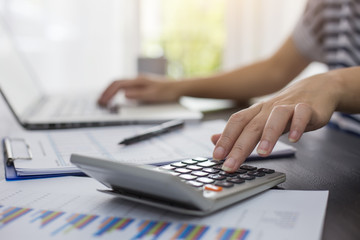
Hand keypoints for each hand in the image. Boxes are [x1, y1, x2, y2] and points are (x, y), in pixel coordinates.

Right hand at [98, 75, 180, 105]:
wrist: (179, 88)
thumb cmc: (168, 91)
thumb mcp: (153, 94)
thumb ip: (138, 94)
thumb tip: (124, 94)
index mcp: (138, 80)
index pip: (118, 85)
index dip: (108, 93)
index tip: (102, 101)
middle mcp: (137, 80)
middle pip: (116, 83)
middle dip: (106, 92)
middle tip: (99, 101)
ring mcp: (139, 82)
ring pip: (120, 85)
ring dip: (111, 92)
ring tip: (105, 100)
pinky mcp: (142, 86)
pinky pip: (126, 87)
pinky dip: (118, 92)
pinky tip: (118, 98)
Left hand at [212, 72, 342, 171]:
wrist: (317, 89)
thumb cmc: (286, 108)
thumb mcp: (260, 119)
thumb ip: (239, 131)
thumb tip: (214, 140)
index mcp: (256, 112)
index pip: (236, 123)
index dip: (225, 138)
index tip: (217, 156)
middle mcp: (269, 108)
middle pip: (252, 126)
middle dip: (239, 147)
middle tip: (231, 165)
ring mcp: (289, 106)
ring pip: (275, 117)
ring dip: (268, 135)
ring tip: (262, 153)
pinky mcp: (308, 108)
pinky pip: (302, 115)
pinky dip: (297, 126)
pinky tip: (294, 140)